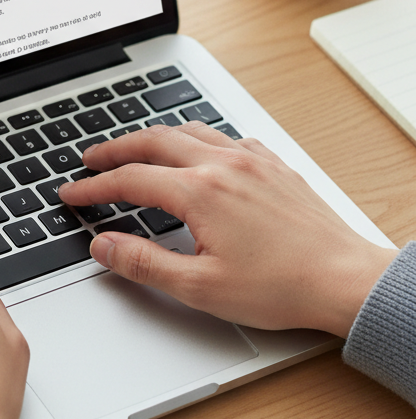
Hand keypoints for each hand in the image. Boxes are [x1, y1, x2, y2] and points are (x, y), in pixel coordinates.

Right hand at [60, 122, 394, 336]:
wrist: (347, 281)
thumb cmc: (283, 287)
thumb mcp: (200, 287)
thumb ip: (144, 263)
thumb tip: (104, 245)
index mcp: (200, 193)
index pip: (130, 180)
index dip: (93, 186)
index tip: (72, 193)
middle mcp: (223, 166)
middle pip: (152, 141)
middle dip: (114, 149)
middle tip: (90, 160)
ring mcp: (251, 160)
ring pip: (189, 130)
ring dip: (153, 138)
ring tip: (134, 150)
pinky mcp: (274, 165)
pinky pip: (225, 137)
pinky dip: (198, 139)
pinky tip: (198, 153)